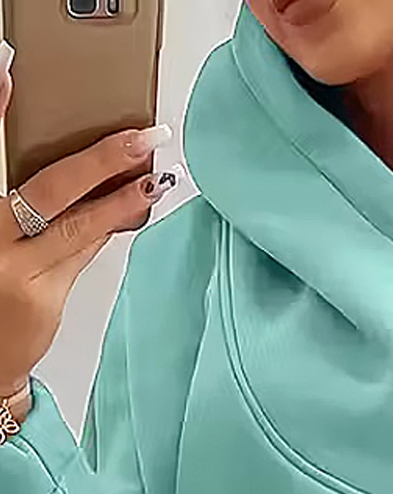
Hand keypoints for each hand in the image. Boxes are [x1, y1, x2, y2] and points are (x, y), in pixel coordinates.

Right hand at [0, 64, 176, 400]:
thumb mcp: (4, 241)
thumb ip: (35, 211)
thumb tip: (93, 177)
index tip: (8, 75)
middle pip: (50, 189)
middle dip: (100, 161)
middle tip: (141, 140)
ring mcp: (19, 270)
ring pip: (78, 225)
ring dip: (122, 198)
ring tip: (155, 177)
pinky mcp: (45, 297)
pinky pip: (85, 254)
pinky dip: (111, 229)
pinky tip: (136, 210)